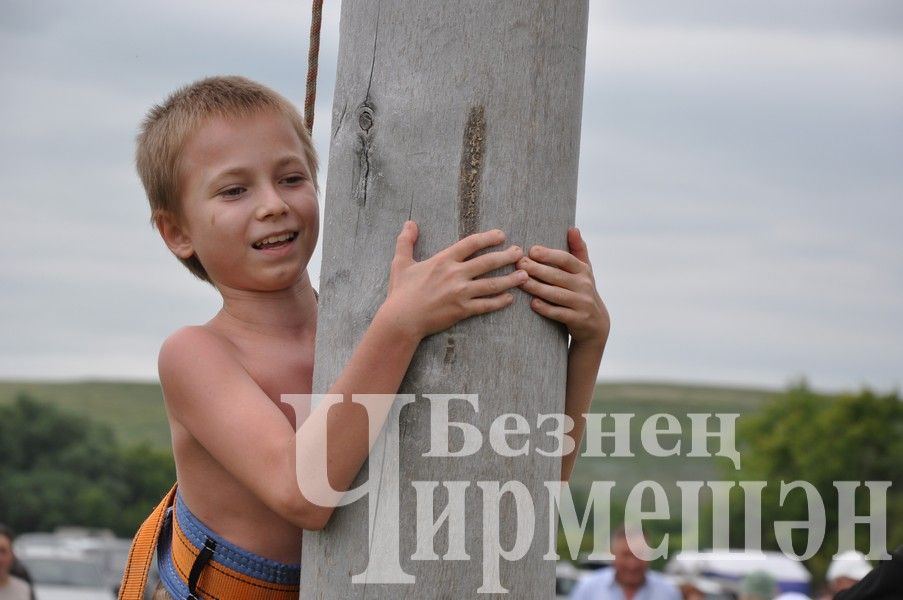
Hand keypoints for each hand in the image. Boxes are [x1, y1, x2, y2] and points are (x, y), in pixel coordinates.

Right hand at [381, 221, 525, 339]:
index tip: (502, 235)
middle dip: (506, 256)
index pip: (471, 243)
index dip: (488, 238)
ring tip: (524, 275)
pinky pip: (486, 305)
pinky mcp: (462, 310)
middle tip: (519, 252)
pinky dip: (499, 302)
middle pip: (487, 262)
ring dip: (510, 279)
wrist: (402, 319)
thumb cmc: (401, 292)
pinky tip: (510, 299)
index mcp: (443, 260)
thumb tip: (409, 223)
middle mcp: (456, 274)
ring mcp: (461, 293)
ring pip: (492, 284)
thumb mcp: (400, 263)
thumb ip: (406, 242)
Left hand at [517, 227, 609, 347]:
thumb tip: (573, 228)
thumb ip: (578, 249)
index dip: (549, 255)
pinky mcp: (578, 319)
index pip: (566, 259)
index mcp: (583, 270)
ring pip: (556, 294)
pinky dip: (546, 308)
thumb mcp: (584, 270)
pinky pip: (559, 313)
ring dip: (537, 288)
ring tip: (520, 282)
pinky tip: (532, 303)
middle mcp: (584, 285)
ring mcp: (582, 303)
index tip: (531, 250)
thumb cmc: (582, 290)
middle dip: (537, 270)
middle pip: (558, 276)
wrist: (596, 323)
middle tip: (519, 264)